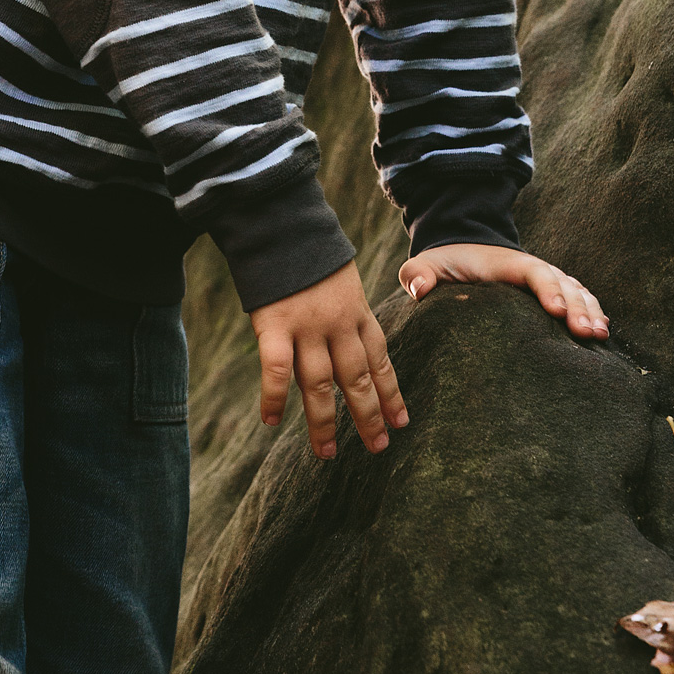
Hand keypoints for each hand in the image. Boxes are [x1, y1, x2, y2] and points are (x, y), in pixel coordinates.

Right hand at [250, 262, 406, 461]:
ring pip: (322, 385)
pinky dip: (275, 398)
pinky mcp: (275, 325)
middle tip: (378, 448)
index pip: (381, 360)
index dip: (391, 393)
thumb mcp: (341, 278)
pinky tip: (272, 421)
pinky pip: (278, 371)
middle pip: (359, 379)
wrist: (283, 219)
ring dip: (325, 423)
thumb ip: (346, 311)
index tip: (401, 422)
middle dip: (369, 416)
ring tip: (327, 453)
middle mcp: (339, 324)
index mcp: (358, 311)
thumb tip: (345, 341)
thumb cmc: (308, 250)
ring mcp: (308, 326)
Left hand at [398, 241, 608, 340]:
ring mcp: (546, 280)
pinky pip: (579, 299)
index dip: (547, 289)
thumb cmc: (445, 263)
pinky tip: (602, 334)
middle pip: (563, 284)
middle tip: (587, 333)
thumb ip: (418, 273)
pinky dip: (593, 311)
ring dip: (591, 310)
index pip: (533, 273)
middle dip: (578, 306)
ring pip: (577, 291)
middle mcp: (533, 269)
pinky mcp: (552, 293)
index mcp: (506, 263)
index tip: (555, 311)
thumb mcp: (425, 264)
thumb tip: (419, 288)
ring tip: (599, 336)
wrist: (463, 250)